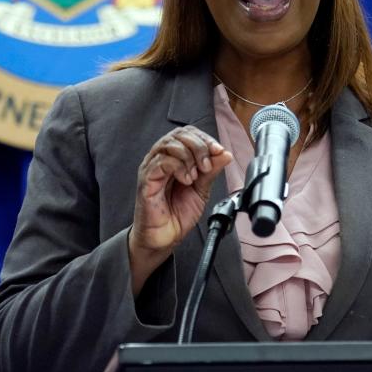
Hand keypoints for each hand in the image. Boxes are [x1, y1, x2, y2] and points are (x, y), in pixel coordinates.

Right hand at [128, 126, 232, 292]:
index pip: (188, 133)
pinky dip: (178, 167)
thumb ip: (211, 170)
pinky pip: (160, 162)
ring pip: (169, 144)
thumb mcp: (202, 189)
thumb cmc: (178, 213)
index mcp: (175, 157)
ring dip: (189, 157)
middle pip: (179, 134)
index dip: (205, 138)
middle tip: (207, 165)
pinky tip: (186, 180)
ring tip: (195, 176)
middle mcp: (161, 158)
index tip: (219, 151)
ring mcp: (152, 168)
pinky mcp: (146, 180)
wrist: (165, 237)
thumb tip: (225, 154)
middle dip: (199, 146)